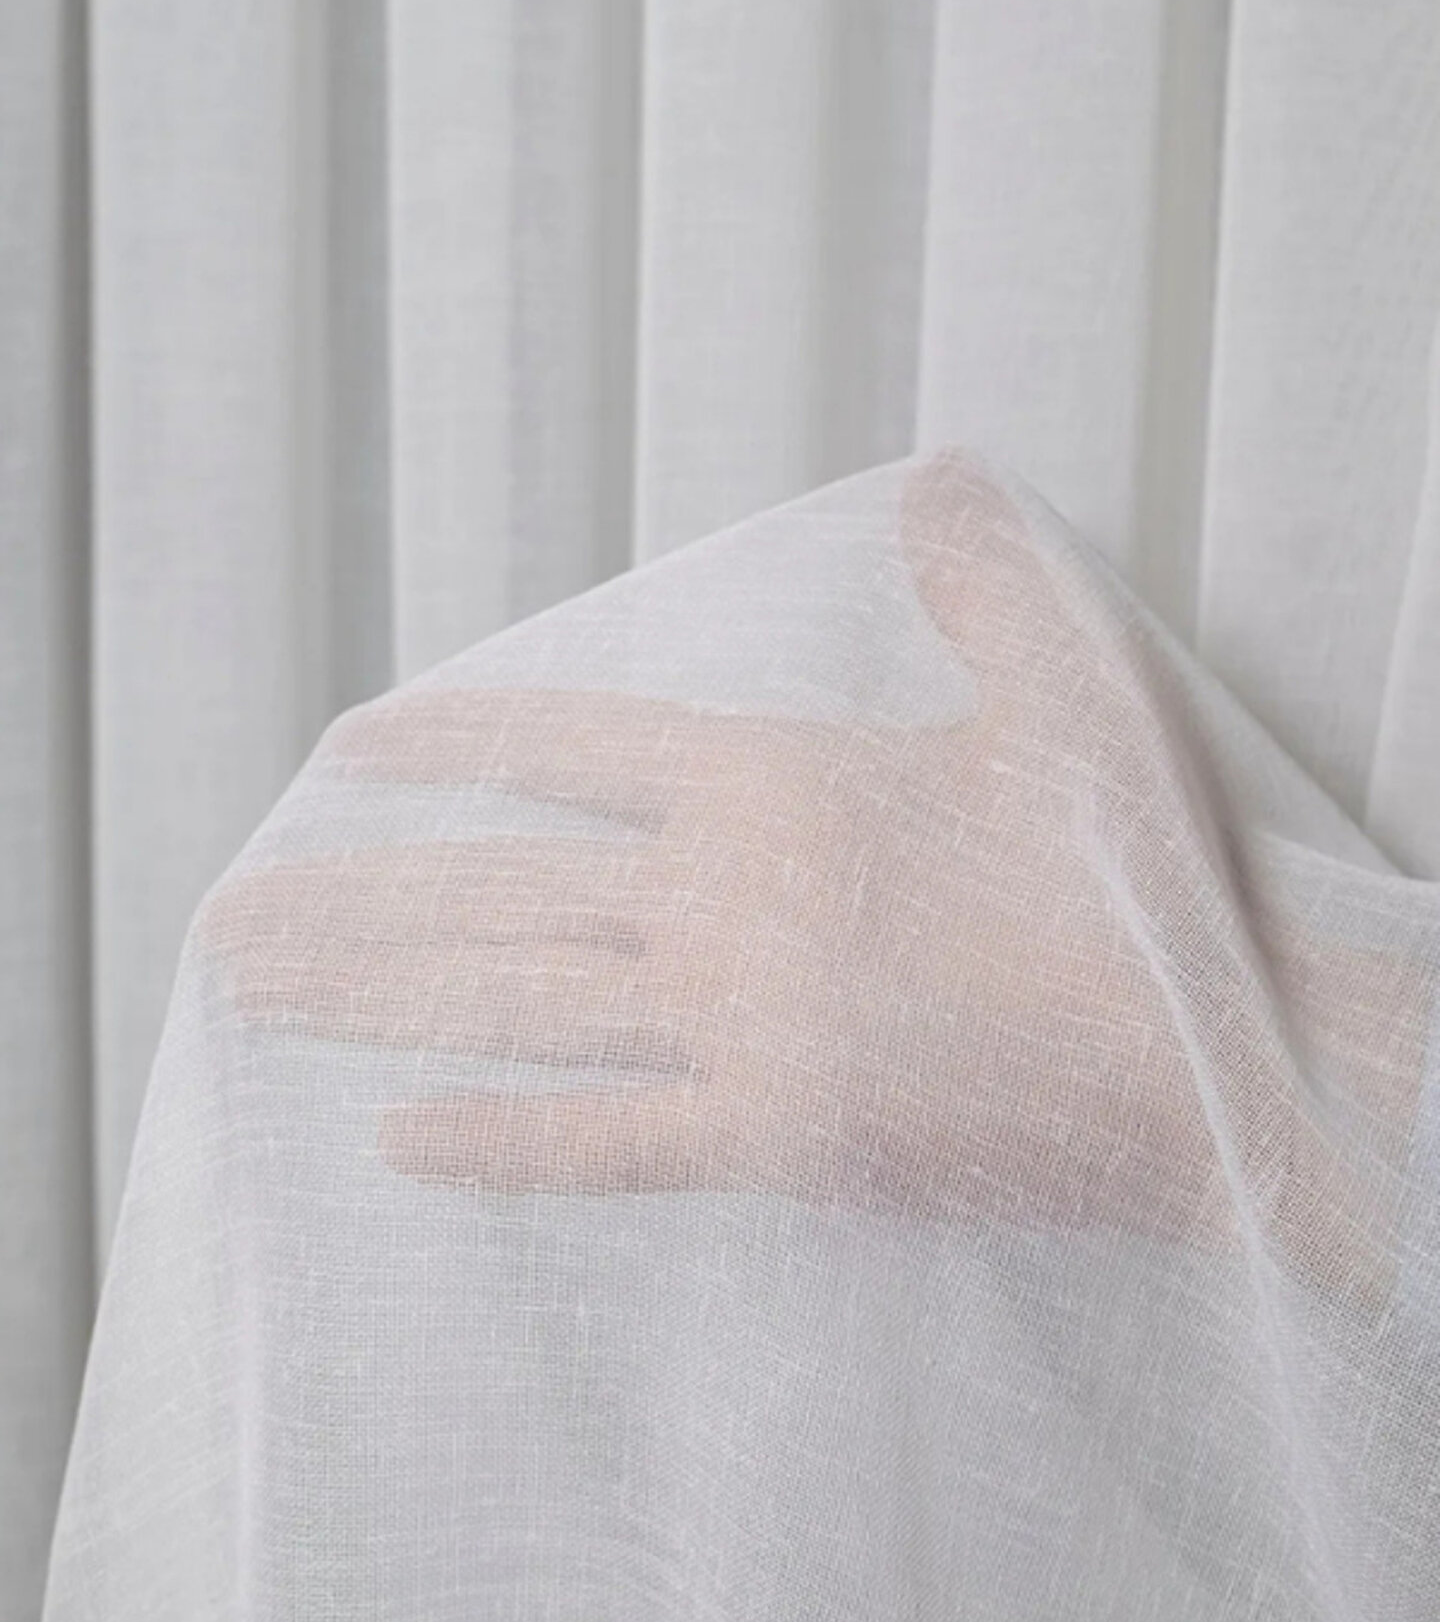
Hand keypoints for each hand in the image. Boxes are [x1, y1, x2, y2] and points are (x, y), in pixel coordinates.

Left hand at [199, 452, 1422, 1310]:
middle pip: (499, 891)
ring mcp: (741, 1028)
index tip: (346, 755)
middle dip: (353, 901)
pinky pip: (602, 1147)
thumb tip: (938, 474)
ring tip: (260, 997)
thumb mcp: (1072, 692)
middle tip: (228, 918)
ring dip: (375, 1001)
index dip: (447, 743)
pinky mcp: (778, 1144)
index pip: (567, 745)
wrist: (1228, 1065)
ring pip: (516, 1007)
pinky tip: (399, 1143)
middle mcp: (728, 900)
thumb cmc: (1142, 884)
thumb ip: (985, 580)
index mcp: (779, 781)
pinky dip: (497, 1143)